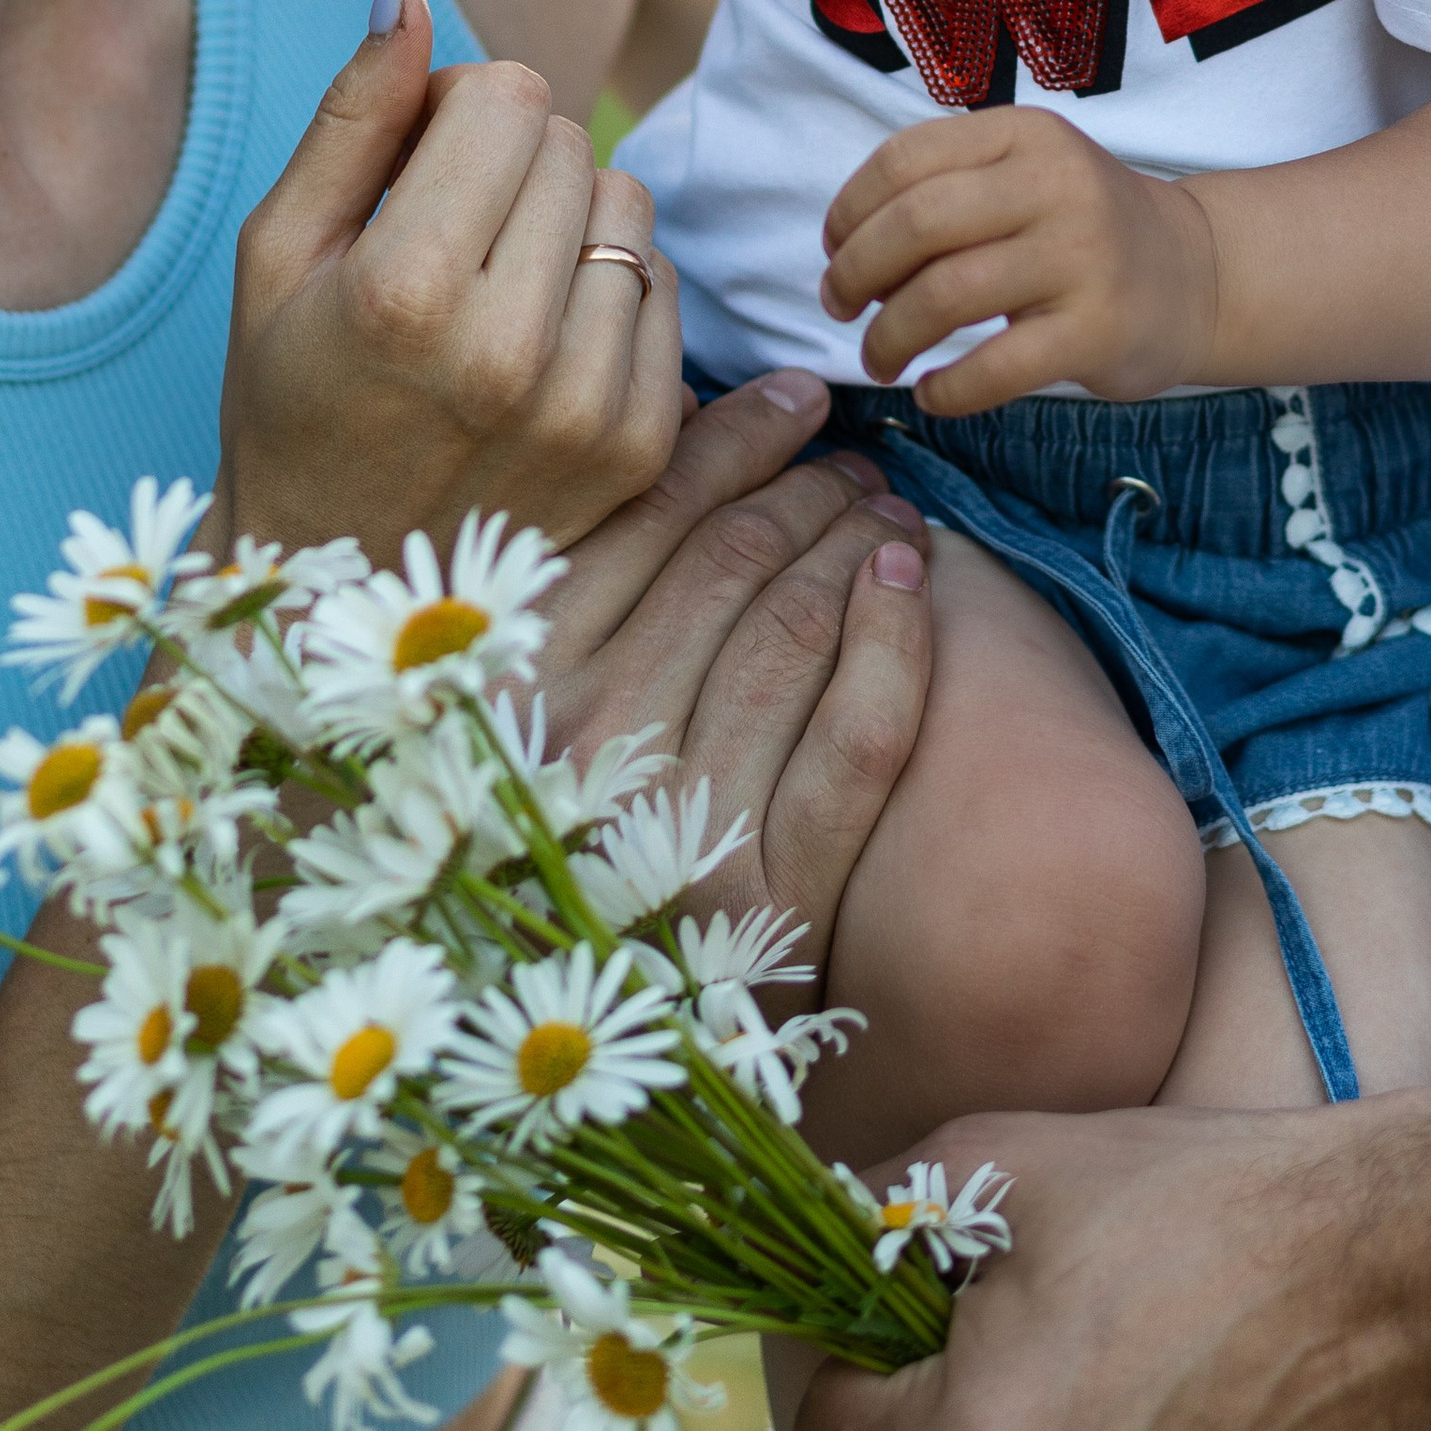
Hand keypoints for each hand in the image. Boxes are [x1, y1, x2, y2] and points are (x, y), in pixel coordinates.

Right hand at [218, 0, 681, 562]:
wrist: (340, 586)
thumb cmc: (291, 400)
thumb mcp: (277, 253)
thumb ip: (352, 116)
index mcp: (406, 289)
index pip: (509, 97)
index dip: (462, 109)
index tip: (418, 165)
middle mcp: (508, 349)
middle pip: (572, 144)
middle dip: (514, 163)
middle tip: (453, 232)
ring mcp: (586, 406)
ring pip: (630, 209)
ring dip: (572, 222)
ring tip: (499, 285)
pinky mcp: (640, 447)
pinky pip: (665, 290)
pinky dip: (612, 292)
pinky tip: (543, 337)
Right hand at [535, 374, 936, 963]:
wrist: (620, 1033)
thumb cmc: (578, 831)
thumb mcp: (544, 697)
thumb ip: (589, 577)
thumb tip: (685, 419)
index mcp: (518, 681)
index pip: (649, 514)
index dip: (740, 438)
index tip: (798, 397)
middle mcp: (583, 747)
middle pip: (733, 561)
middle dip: (811, 487)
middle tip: (855, 463)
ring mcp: (674, 827)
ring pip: (796, 630)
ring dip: (858, 545)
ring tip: (889, 512)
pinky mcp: (769, 903)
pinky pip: (858, 739)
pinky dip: (895, 641)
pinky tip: (912, 579)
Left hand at [794, 1104, 1430, 1430]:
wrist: (1397, 1277)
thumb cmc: (1203, 1207)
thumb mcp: (1007, 1163)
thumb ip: (878, 1207)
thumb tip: (813, 1234)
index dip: (851, 1358)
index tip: (896, 1314)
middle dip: (920, 1425)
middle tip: (981, 1347)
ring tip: (1076, 1380)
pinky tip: (1147, 1426)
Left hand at [821, 109, 1217, 411]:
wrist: (1198, 273)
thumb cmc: (1083, 226)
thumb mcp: (1027, 171)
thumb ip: (947, 187)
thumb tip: (844, 249)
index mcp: (1024, 134)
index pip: (903, 159)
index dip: (849, 210)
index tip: (835, 250)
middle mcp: (1056, 184)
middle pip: (915, 224)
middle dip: (856, 273)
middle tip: (841, 307)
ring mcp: (1082, 258)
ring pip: (945, 295)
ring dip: (888, 337)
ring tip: (879, 358)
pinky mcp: (1098, 331)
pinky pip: (995, 367)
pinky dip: (946, 390)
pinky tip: (932, 394)